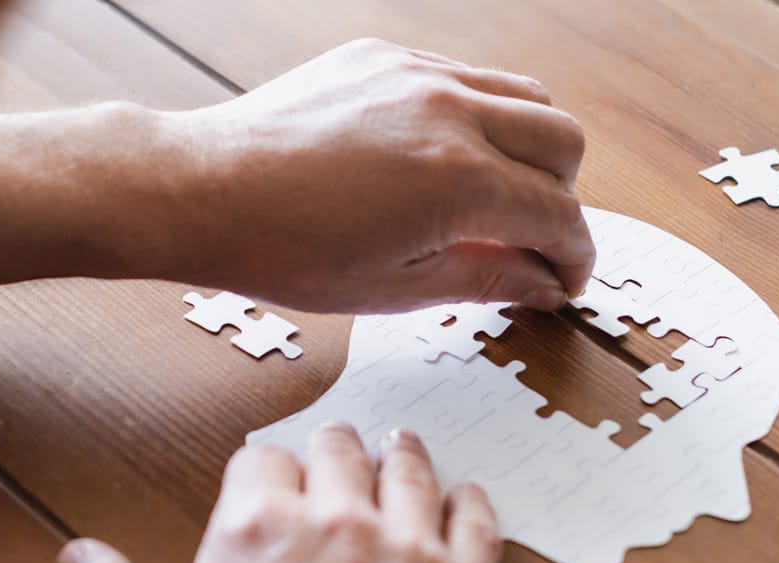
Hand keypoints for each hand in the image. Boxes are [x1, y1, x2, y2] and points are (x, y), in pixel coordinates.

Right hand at [57, 423, 502, 562]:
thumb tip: (79, 557)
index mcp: (256, 526)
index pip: (260, 459)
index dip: (261, 469)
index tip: (264, 480)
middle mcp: (335, 519)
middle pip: (336, 447)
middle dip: (329, 451)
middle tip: (330, 456)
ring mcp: (408, 548)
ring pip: (408, 468)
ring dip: (400, 455)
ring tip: (399, 445)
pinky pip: (476, 521)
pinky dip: (471, 503)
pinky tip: (467, 497)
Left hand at [161, 38, 593, 312]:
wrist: (204, 191)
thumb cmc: (284, 250)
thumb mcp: (394, 288)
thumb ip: (485, 279)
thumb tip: (542, 283)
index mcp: (459, 179)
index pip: (558, 213)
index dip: (574, 255)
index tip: (565, 279)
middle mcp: (449, 112)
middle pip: (562, 140)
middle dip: (563, 196)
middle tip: (533, 238)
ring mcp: (416, 74)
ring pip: (523, 95)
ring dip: (530, 146)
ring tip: (495, 193)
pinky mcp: (383, 57)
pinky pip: (463, 75)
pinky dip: (476, 115)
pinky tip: (441, 157)